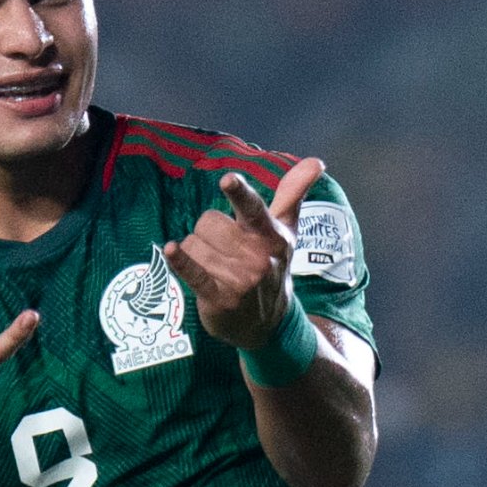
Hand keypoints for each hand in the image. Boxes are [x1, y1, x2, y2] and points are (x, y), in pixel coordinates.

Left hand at [162, 158, 323, 353]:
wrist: (269, 325)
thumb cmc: (274, 268)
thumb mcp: (286, 232)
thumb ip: (293, 194)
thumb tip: (316, 161)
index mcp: (272, 236)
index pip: (253, 209)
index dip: (239, 193)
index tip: (228, 179)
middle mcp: (257, 258)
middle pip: (209, 222)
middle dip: (208, 232)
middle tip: (223, 249)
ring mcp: (239, 280)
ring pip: (195, 244)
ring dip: (196, 251)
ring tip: (214, 267)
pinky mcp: (219, 299)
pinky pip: (193, 272)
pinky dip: (179, 261)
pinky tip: (170, 250)